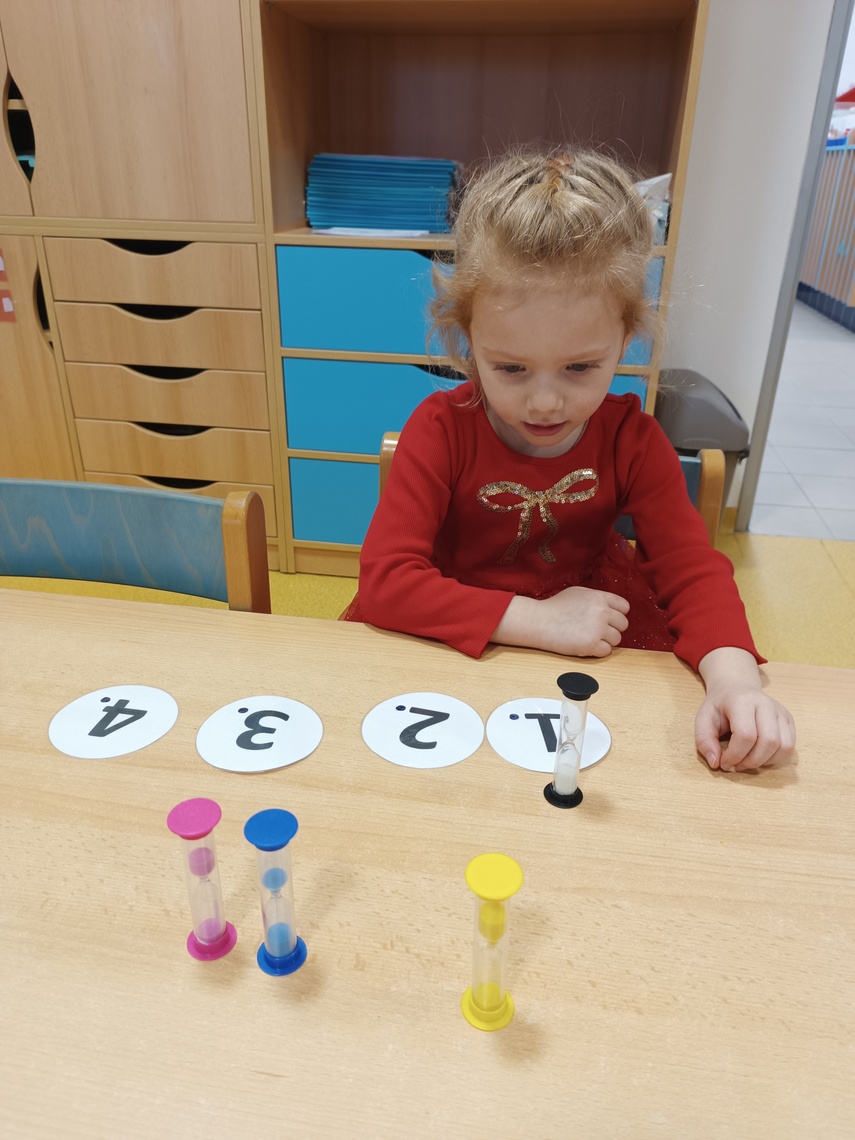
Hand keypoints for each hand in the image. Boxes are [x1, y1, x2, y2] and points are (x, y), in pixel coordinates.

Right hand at [491, 587, 629, 656]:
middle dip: (611, 628)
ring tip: (588, 637)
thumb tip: (611, 607)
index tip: (607, 619)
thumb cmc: (555, 607)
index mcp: (600, 597)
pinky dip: (597, 651)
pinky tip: (585, 645)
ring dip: (605, 640)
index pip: (624, 608)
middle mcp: (602, 611)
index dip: (616, 614)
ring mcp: (597, 628)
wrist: (538, 621)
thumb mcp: (578, 593)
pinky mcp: (591, 644)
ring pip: (616, 639)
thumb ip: (597, 598)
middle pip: (623, 624)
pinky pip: (606, 651)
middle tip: (596, 631)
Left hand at [696, 648, 795, 770]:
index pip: (746, 735)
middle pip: (768, 742)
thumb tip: (716, 763)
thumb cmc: (719, 706)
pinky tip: (759, 756)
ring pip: (783, 746)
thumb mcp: (703, 719)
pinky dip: (774, 758)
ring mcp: (780, 711)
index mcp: (742, 701)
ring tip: (747, 761)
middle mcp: (766, 704)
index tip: (723, 762)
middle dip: (751, 761)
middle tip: (736, 765)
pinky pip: (789, 747)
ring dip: (764, 762)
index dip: (735, 755)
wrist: (736, 688)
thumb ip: (704, 741)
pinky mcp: (788, 720)